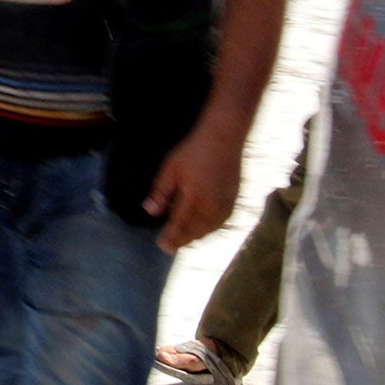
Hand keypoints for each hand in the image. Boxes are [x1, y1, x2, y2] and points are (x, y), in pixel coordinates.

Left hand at [143, 121, 245, 253]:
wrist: (224, 137)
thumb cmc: (193, 150)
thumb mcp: (170, 168)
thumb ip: (161, 192)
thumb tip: (150, 212)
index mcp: (195, 197)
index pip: (180, 224)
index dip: (171, 237)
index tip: (162, 247)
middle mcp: (212, 204)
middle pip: (196, 230)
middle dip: (183, 240)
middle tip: (171, 247)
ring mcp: (226, 203)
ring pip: (210, 228)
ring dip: (196, 236)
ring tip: (184, 239)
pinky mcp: (234, 199)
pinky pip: (220, 222)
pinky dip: (209, 228)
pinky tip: (201, 228)